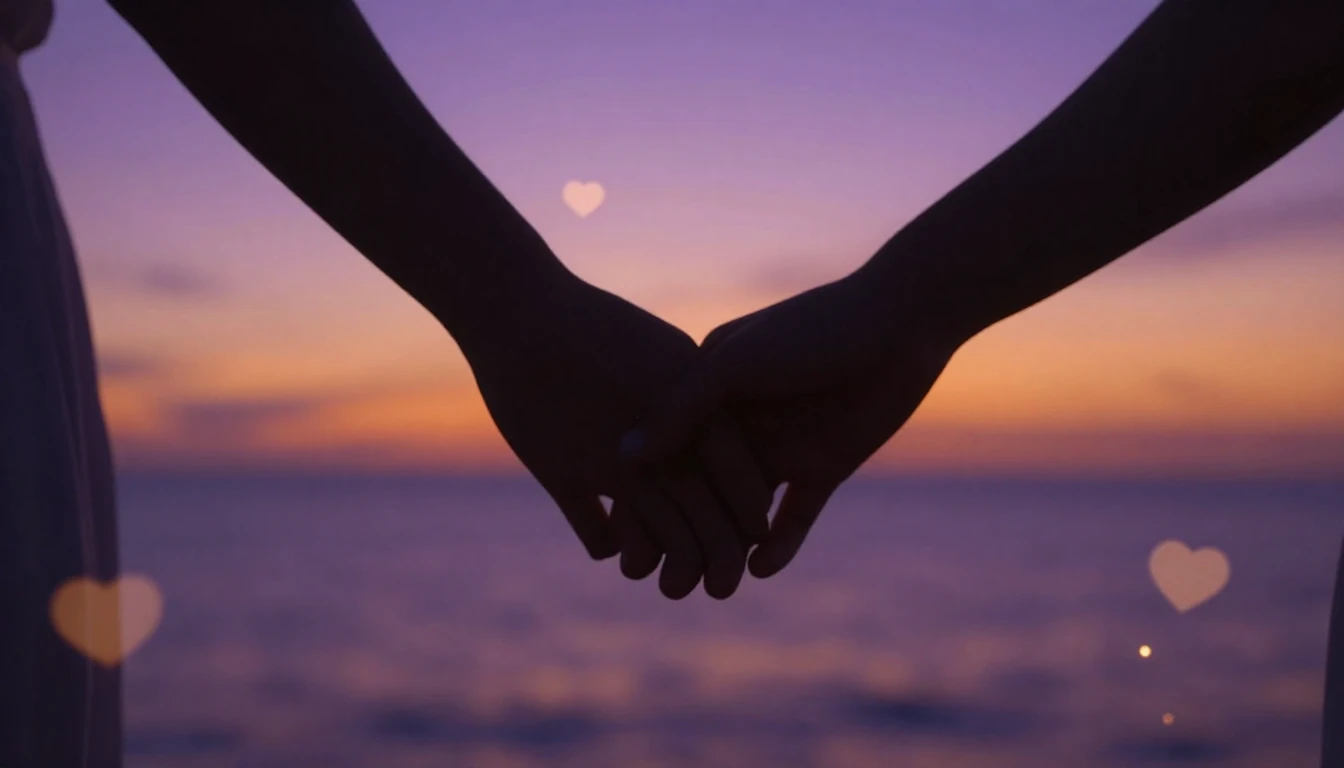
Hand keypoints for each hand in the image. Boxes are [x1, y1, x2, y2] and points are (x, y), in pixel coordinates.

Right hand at [453, 270, 770, 598]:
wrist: (521, 309)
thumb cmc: (597, 326)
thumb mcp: (665, 355)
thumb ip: (698, 397)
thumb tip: (717, 436)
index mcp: (697, 412)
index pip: (746, 488)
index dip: (750, 521)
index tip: (749, 536)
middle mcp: (663, 444)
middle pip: (712, 528)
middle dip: (722, 566)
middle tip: (721, 587)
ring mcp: (612, 464)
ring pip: (662, 545)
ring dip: (670, 572)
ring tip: (667, 582)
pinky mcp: (563, 476)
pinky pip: (598, 536)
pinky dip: (610, 547)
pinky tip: (612, 543)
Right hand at [620, 273, 963, 577]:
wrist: (900, 323)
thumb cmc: (810, 330)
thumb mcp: (734, 363)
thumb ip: (682, 409)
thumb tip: (624, 457)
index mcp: (707, 390)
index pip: (665, 454)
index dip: (643, 499)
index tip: (622, 545)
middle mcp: (738, 424)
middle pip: (699, 492)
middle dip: (681, 538)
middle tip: (661, 583)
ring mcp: (781, 448)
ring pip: (742, 512)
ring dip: (725, 548)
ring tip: (709, 586)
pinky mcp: (823, 468)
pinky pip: (793, 517)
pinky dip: (779, 545)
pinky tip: (761, 570)